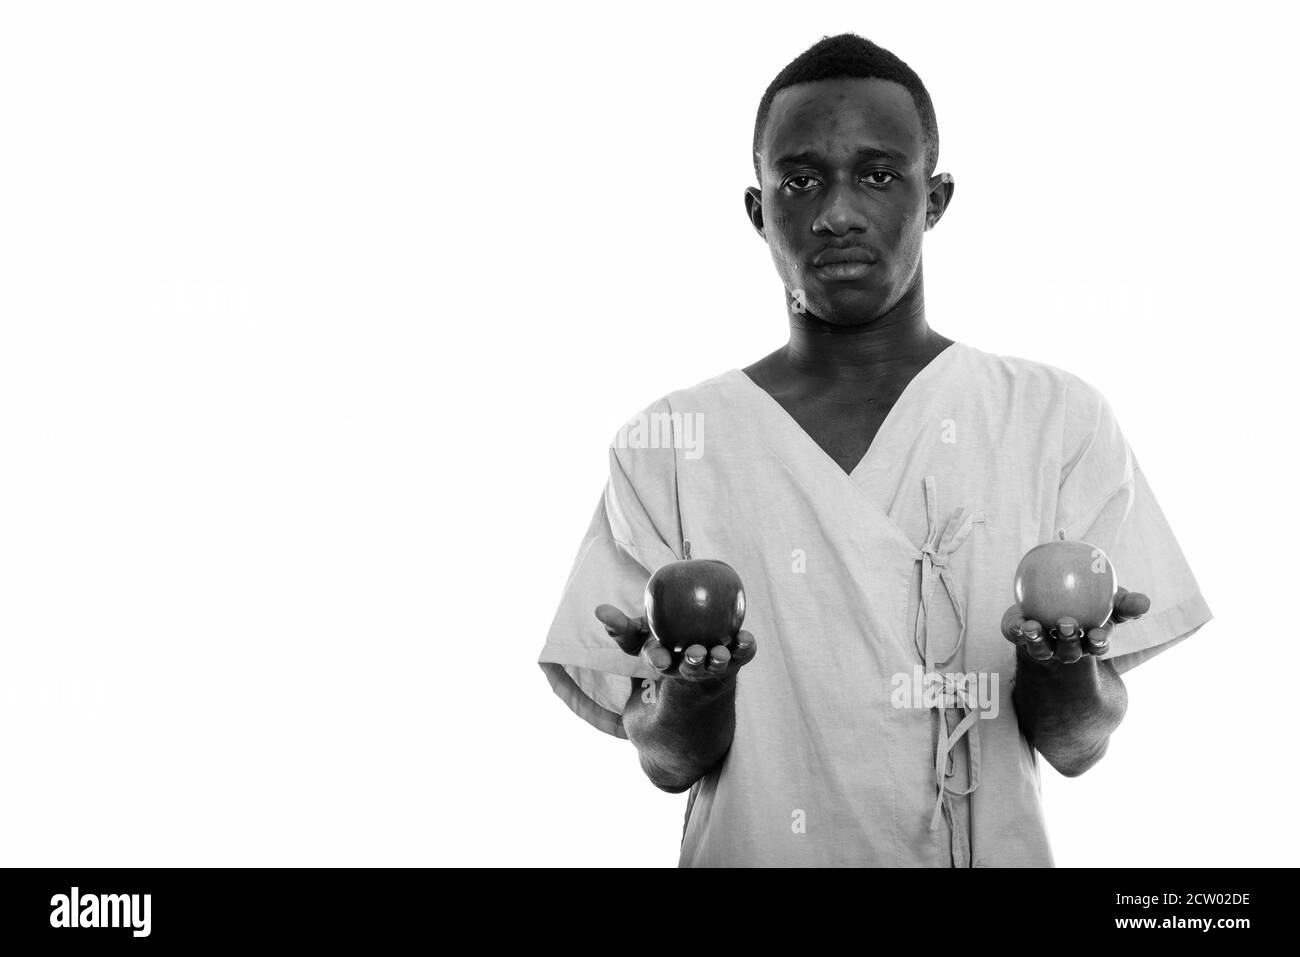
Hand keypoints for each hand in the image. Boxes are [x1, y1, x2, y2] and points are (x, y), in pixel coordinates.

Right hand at [594, 603, 756, 683]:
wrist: (697, 650)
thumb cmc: (662, 639)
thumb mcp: (638, 634)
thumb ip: (620, 626)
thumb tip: (599, 611)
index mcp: (665, 661)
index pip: (658, 659)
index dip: (658, 658)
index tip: (660, 657)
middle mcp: (689, 668)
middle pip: (690, 667)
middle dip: (692, 663)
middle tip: (694, 652)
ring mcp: (712, 666)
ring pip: (715, 665)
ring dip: (719, 659)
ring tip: (720, 652)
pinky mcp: (734, 660)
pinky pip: (741, 654)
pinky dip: (744, 648)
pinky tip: (747, 637)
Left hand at [1001, 587, 1150, 664]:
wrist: (1053, 594)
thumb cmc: (1091, 599)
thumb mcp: (1112, 598)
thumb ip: (1127, 603)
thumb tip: (1145, 602)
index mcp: (1089, 642)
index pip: (1097, 645)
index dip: (1097, 642)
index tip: (1097, 634)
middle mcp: (1066, 649)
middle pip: (1068, 651)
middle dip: (1067, 640)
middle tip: (1066, 623)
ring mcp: (1042, 645)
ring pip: (1040, 648)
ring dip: (1037, 639)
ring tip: (1033, 627)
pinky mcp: (1019, 636)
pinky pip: (1016, 634)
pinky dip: (1016, 630)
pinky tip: (1017, 623)